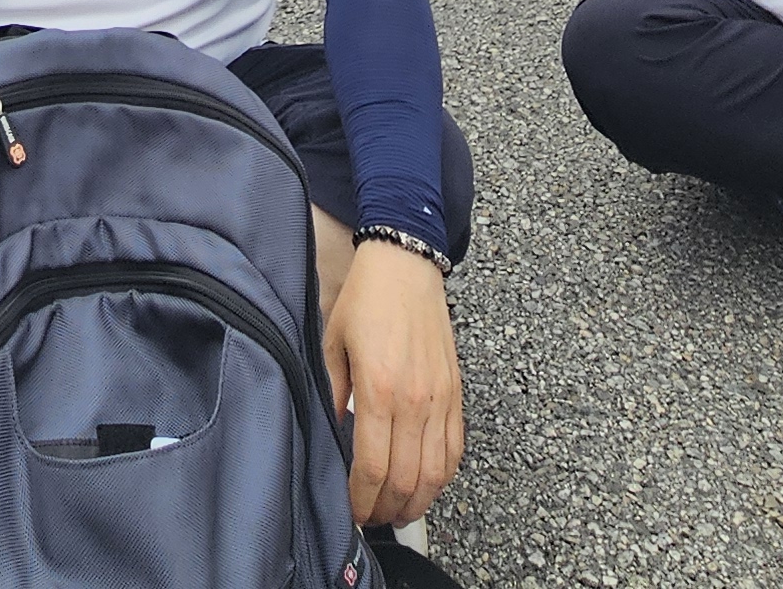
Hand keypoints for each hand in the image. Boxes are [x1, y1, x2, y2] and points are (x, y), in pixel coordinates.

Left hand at [322, 239, 461, 529]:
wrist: (406, 265)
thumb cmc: (366, 300)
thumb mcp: (332, 345)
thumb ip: (330, 396)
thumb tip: (327, 439)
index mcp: (380, 389)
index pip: (373, 467)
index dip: (359, 499)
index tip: (347, 508)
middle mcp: (416, 400)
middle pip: (406, 480)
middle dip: (385, 509)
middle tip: (367, 516)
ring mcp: (440, 399)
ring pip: (435, 474)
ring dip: (415, 502)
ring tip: (394, 511)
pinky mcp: (455, 394)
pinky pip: (455, 450)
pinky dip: (441, 477)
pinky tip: (423, 485)